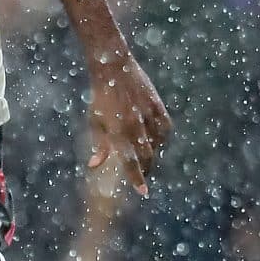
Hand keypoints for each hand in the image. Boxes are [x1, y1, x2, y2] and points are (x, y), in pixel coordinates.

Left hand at [86, 52, 169, 197]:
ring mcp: (149, 115)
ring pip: (157, 144)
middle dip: (146, 169)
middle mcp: (136, 125)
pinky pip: (165, 129)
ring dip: (152, 153)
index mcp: (118, 131)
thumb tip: (94, 165)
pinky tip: (156, 140)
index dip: (137, 178)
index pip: (130, 162)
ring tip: (145, 157)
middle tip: (142, 177)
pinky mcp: (158, 106)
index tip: (143, 192)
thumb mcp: (94, 122)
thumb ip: (99, 145)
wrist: (113, 68)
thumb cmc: (100, 97)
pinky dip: (161, 137)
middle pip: (147, 156)